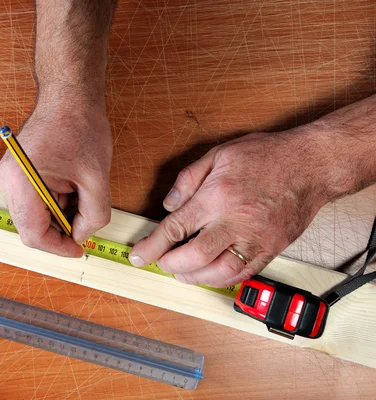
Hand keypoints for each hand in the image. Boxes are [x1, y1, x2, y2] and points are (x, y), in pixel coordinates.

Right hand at [0, 103, 111, 256]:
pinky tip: (73, 187)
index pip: (33, 233)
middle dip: (59, 231)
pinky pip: (34, 200)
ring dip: (58, 215)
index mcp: (22, 181)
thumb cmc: (80, 126)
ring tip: (81, 195)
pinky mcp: (18, 171)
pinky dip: (54, 202)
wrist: (70, 94)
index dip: (57, 248)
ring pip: (33, 215)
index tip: (78, 249)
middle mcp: (8, 180)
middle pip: (30, 226)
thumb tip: (81, 235)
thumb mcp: (96, 177)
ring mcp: (11, 175)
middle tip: (84, 226)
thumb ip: (93, 214)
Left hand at [129, 128, 333, 286]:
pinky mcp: (272, 249)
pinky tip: (210, 276)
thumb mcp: (219, 154)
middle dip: (170, 264)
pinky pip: (244, 274)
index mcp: (218, 196)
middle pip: (195, 256)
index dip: (153, 246)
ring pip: (219, 273)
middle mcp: (236, 221)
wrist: (311, 164)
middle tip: (161, 262)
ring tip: (182, 273)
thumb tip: (168, 204)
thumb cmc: (266, 156)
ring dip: (194, 278)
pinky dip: (222, 280)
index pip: (176, 228)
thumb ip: (188, 179)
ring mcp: (256, 239)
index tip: (139, 256)